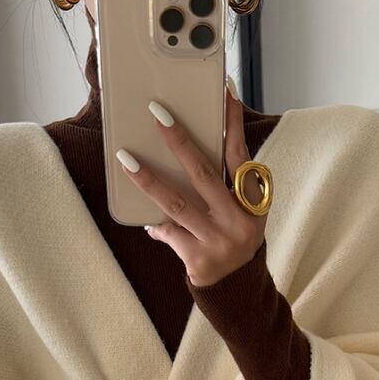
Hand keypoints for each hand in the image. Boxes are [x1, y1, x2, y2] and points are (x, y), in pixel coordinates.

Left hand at [116, 86, 268, 287]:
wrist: (237, 287)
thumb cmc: (234, 237)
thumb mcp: (241, 210)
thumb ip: (228, 183)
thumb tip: (198, 144)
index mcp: (252, 202)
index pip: (239, 155)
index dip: (231, 125)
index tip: (224, 92)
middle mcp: (238, 220)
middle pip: (203, 173)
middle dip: (179, 141)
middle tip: (157, 114)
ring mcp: (217, 240)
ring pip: (178, 204)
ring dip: (149, 180)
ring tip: (126, 159)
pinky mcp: (198, 259)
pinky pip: (169, 233)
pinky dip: (156, 225)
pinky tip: (143, 219)